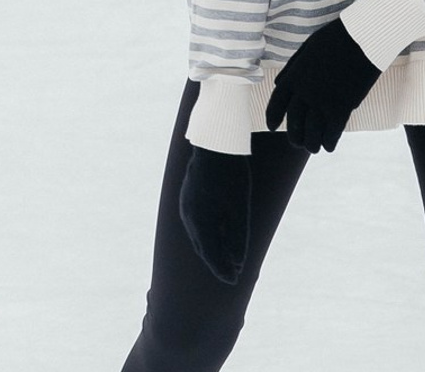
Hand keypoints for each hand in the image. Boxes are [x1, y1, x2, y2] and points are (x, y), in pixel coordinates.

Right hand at [177, 147, 249, 283]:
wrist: (215, 143)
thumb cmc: (231, 175)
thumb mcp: (240, 209)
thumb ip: (238, 238)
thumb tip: (238, 263)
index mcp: (200, 221)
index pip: (211, 255)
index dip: (223, 270)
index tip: (235, 281)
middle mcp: (188, 216)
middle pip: (202, 248)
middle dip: (217, 262)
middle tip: (233, 273)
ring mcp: (185, 205)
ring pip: (198, 236)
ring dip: (212, 248)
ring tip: (227, 256)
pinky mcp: (187, 196)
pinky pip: (196, 223)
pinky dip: (207, 234)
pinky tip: (218, 233)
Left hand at [265, 19, 380, 153]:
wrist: (360, 39)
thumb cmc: (335, 39)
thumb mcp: (307, 49)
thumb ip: (292, 68)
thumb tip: (278, 83)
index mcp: (294, 75)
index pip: (277, 102)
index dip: (272, 117)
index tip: (271, 128)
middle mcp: (304, 92)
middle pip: (294, 123)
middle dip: (294, 136)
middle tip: (297, 142)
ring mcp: (322, 102)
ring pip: (311, 133)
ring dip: (311, 144)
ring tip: (313, 147)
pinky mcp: (341, 108)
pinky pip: (331, 134)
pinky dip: (329, 143)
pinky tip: (329, 146)